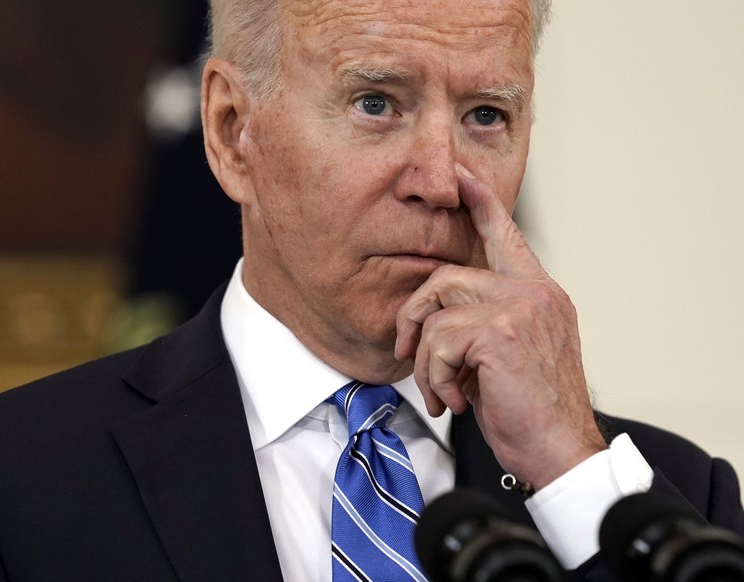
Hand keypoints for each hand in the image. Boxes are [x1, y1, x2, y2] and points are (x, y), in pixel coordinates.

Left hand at [394, 165, 606, 489]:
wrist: (562, 453)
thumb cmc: (532, 411)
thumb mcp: (508, 357)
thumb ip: (484, 324)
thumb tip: (433, 317)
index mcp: (538, 294)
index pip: (505, 234)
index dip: (479, 202)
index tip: (459, 176)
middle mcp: (534, 292)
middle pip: (446, 277)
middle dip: (413, 318)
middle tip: (406, 354)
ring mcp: (521, 307)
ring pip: (437, 311)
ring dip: (426, 360)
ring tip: (442, 391)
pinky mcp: (503, 331)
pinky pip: (439, 342)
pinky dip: (437, 377)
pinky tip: (455, 401)